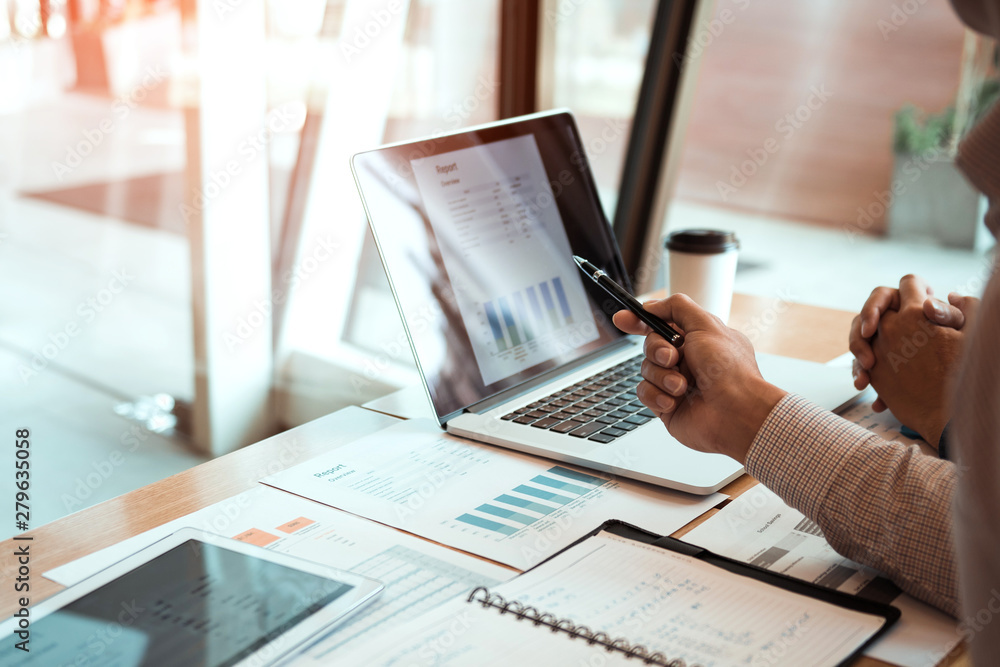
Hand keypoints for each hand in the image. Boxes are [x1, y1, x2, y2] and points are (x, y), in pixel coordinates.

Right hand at [613, 295, 786, 463]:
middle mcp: (687, 360)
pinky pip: (644, 393)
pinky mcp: (667, 405)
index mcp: (698, 340)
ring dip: (661, 376)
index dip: (640, 321)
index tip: (622, 318)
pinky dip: (657, 395)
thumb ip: (677, 307)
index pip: (662, 324)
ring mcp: (676, 383)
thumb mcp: (706, 324)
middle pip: (650, 345)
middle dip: (657, 349)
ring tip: (682, 386)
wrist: (736, 412)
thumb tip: (652, 305)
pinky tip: (674, 400)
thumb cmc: (730, 371)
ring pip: (646, 369)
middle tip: (672, 357)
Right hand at [849, 275, 975, 410]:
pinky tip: (877, 400)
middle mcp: (890, 319)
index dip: (873, 308)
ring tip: (865, 381)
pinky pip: (864, 368)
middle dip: (859, 341)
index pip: (882, 296)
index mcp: (906, 304)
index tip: (872, 329)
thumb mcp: (961, 329)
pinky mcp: (880, 362)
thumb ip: (949, 314)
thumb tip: (931, 303)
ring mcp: (881, 341)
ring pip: (859, 346)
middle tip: (869, 361)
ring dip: (858, 364)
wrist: (958, 380)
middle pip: (862, 322)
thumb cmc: (963, 346)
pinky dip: (866, 380)